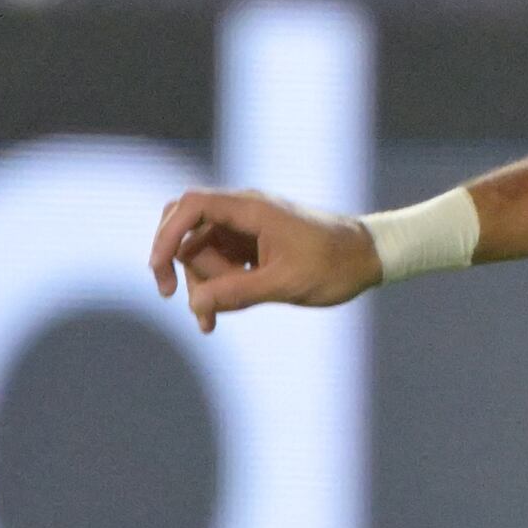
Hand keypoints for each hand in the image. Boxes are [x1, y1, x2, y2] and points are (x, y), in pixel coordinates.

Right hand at [149, 187, 378, 325]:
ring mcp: (245, 228)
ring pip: (200, 250)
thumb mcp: (286, 284)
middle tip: (185, 303)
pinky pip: (218, 260)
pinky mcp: (251, 245)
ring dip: (201, 285)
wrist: (368, 257)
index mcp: (251, 209)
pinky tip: (217, 315)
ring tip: (213, 321)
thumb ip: (239, 293)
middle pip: (187, 230)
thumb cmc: (334, 266)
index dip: (166, 234)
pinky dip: (215, 285)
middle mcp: (243, 212)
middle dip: (183, 268)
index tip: (159, 269)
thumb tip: (196, 305)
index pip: (192, 206)